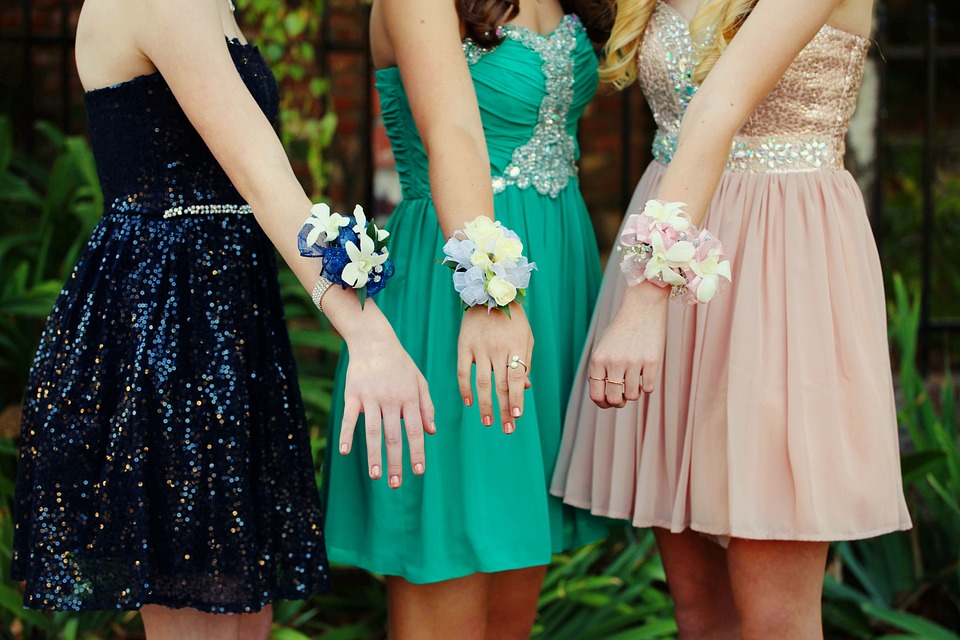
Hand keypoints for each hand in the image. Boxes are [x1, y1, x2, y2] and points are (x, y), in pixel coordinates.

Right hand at [339, 330, 435, 488]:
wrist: (374, 340)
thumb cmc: (399, 363)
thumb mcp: (419, 381)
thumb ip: (426, 406)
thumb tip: (432, 432)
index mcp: (409, 398)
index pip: (415, 430)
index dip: (417, 452)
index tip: (418, 472)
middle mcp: (391, 399)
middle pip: (394, 436)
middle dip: (396, 462)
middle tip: (396, 484)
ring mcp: (370, 397)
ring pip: (372, 431)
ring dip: (374, 455)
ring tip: (376, 475)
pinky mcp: (352, 394)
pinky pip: (348, 418)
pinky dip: (346, 435)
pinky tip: (345, 452)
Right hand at [457, 303, 532, 433]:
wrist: (489, 294)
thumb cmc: (512, 319)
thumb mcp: (526, 337)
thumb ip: (525, 362)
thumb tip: (525, 388)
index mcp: (517, 347)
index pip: (516, 379)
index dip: (516, 399)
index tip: (516, 416)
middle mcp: (498, 349)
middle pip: (501, 385)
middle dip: (504, 410)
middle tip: (506, 428)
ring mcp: (480, 348)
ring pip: (483, 383)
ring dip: (485, 405)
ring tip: (488, 422)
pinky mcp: (464, 345)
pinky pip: (463, 371)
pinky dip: (465, 388)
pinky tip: (469, 402)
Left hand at [588, 283, 669, 407]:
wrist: (642, 308)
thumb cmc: (621, 331)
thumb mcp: (603, 348)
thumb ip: (600, 371)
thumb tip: (604, 398)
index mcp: (598, 360)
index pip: (596, 395)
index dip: (603, 404)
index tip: (609, 403)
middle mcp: (614, 362)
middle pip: (614, 400)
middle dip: (619, 403)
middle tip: (624, 397)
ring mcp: (633, 362)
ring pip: (632, 396)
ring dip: (634, 393)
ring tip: (635, 381)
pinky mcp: (652, 361)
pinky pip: (649, 388)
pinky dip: (647, 386)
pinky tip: (646, 374)